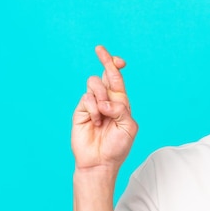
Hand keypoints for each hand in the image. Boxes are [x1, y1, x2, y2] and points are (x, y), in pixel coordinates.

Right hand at [71, 45, 137, 170]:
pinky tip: (96, 122)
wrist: (100, 162)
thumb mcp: (128, 127)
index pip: (118, 80)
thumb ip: (121, 110)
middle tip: (100, 49)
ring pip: (95, 83)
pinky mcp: (81, 110)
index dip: (116, 66)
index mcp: (120, 103)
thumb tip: (105, 101)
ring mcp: (93, 104)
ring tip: (103, 115)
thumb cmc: (117, 147)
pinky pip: (87, 98)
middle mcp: (106, 100)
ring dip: (101, 95)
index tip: (118, 59)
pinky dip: (94, 109)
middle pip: (105, 74)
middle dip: (105, 59)